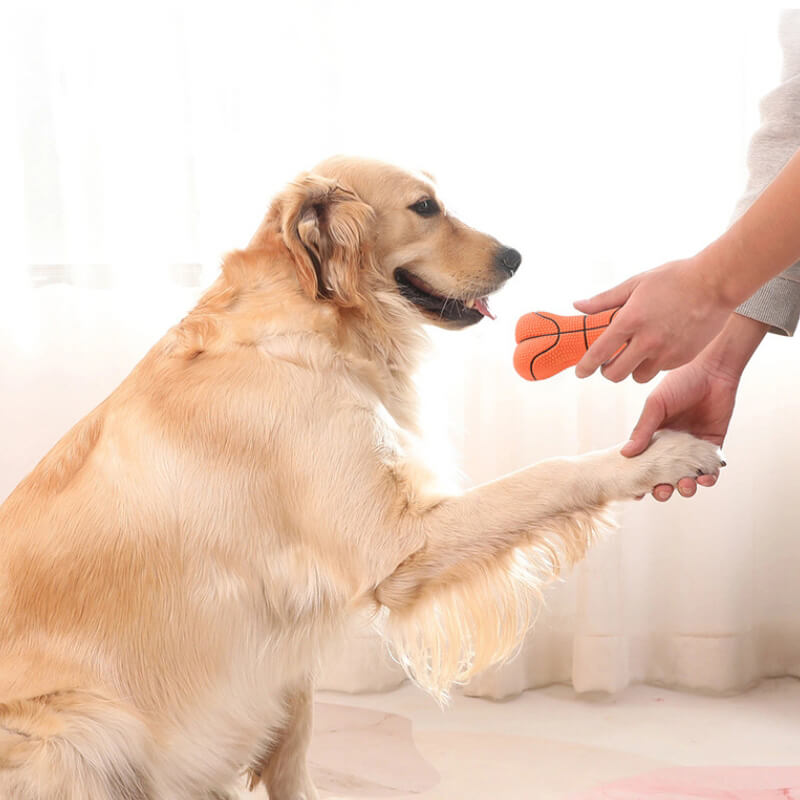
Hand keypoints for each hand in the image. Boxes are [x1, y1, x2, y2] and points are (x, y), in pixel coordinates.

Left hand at [573, 257, 734, 382]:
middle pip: (616, 374)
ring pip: (638, 377)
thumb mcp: (635, 283)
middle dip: (608, 371)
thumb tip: (577, 305)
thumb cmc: (673, 279)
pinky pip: (659, 370)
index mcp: (630, 320)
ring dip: (632, 369)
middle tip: (609, 362)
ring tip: (635, 353)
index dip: (586, 366)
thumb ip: (604, 300)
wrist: (716, 283)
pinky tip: (659, 346)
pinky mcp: (682, 358)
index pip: (599, 353)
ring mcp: (666, 352)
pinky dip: (654, 363)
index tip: (580, 373)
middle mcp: (647, 341)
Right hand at [624, 358, 737, 500]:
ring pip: (687, 477)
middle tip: (661, 490)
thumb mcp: (655, 405)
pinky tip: (704, 478)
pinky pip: (710, 469)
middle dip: (662, 488)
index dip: (641, 478)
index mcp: (654, 435)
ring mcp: (693, 447)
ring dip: (685, 487)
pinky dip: (708, 478)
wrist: (713, 371)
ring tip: (684, 486)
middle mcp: (672, 445)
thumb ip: (642, 429)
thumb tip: (625, 454)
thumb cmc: (680, 382)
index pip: (644, 462)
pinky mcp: (714, 446)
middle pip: (665, 475)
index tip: (638, 491)